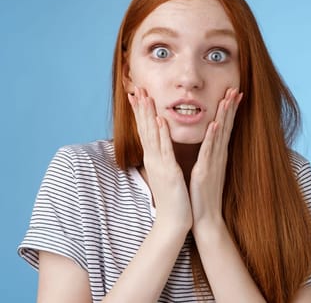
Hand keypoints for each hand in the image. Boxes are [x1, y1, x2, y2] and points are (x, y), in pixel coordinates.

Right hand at [128, 87, 192, 230]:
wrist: (174, 220)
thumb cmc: (172, 198)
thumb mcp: (166, 173)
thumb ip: (162, 160)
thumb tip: (159, 149)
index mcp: (155, 158)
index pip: (146, 130)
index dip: (142, 112)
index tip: (138, 94)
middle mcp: (154, 159)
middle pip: (145, 128)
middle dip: (141, 108)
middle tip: (136, 88)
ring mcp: (160, 164)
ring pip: (153, 135)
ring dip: (149, 115)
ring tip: (145, 97)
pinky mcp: (170, 172)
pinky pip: (165, 150)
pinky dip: (162, 135)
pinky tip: (161, 121)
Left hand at [188, 87, 242, 226]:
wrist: (205, 218)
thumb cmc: (204, 196)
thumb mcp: (208, 171)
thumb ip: (210, 157)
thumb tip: (211, 145)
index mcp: (218, 155)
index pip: (225, 127)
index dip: (230, 110)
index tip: (233, 93)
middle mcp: (219, 156)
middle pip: (226, 126)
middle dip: (230, 107)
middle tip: (235, 88)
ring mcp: (213, 163)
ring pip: (220, 134)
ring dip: (224, 115)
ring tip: (228, 98)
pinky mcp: (205, 171)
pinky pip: (209, 151)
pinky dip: (212, 137)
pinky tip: (215, 124)